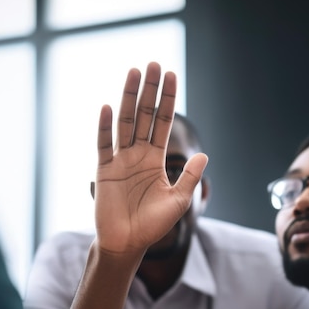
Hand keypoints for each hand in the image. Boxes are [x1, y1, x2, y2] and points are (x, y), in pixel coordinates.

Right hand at [94, 61, 207, 257]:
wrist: (128, 244)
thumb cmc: (153, 225)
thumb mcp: (178, 201)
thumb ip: (189, 177)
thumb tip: (204, 155)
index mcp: (155, 160)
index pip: (162, 123)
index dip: (167, 100)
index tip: (171, 76)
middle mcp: (137, 155)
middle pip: (144, 116)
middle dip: (149, 91)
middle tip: (153, 64)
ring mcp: (120, 161)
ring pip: (125, 123)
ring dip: (129, 98)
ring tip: (134, 73)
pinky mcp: (104, 171)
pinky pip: (104, 145)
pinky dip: (105, 127)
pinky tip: (109, 108)